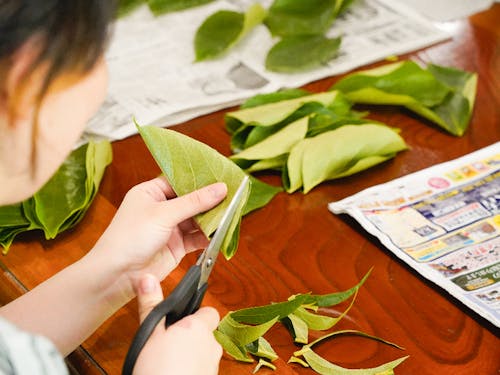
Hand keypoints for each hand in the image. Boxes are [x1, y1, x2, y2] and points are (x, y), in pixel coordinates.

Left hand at [90, 176, 226, 300]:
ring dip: (212, 219)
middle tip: (232, 195)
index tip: (222, 176)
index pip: (180, 180)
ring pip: (197, 219)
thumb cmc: (130, 237)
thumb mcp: (164, 214)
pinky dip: (209, 236)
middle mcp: (161, 208)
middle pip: (192, 200)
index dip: (200, 179)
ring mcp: (170, 228)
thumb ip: (195, 202)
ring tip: (231, 213)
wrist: (117, 275)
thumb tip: (221, 188)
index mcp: (150, 192)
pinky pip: (197, 237)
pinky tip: (221, 232)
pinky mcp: (177, 246)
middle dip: (210, 200)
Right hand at [133, 274, 221, 374]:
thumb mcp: (149, 335)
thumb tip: (148, 278)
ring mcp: (213, 366)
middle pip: (205, 333)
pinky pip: (200, 369)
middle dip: (188, 335)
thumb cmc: (159, 370)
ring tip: (165, 360)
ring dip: (189, 354)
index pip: (209, 311)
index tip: (178, 319)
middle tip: (165, 341)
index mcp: (199, 327)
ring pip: (202, 353)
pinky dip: (189, 369)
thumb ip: (150, 305)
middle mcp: (211, 345)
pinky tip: (171, 372)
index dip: (194, 313)